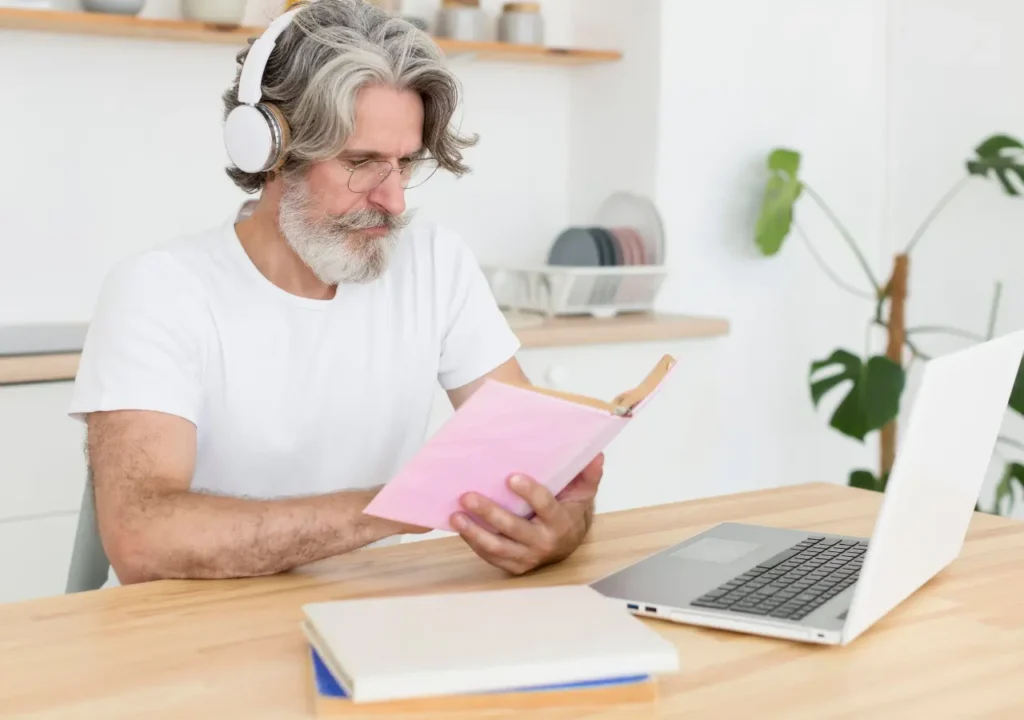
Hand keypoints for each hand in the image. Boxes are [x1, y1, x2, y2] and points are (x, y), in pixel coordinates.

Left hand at [450, 453, 604, 574]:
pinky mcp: (514, 566)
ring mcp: (528, 557)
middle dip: (490, 512)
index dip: (530, 493)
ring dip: (474, 532)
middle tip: (468, 495)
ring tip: (456, 516)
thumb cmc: (570, 511)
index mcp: (561, 522)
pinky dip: (474, 543)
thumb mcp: (583, 492)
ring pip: (498, 547)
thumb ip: (588, 474)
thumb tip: (595, 454)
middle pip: (514, 528)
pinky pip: (491, 557)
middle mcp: (544, 543)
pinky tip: (460, 528)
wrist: (568, 544)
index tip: (511, 477)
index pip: (545, 506)